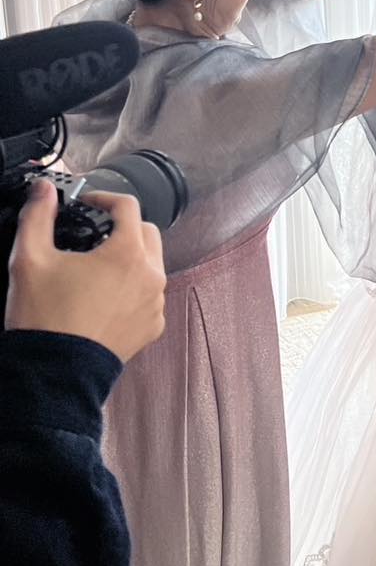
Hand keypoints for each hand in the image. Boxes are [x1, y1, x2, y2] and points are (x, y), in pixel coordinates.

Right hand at [6, 180, 166, 363]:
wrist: (53, 374)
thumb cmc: (44, 320)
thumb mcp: (30, 260)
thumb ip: (37, 217)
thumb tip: (43, 190)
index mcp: (127, 253)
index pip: (128, 206)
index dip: (104, 198)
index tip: (87, 204)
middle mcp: (151, 275)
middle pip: (147, 232)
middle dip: (123, 226)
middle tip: (95, 234)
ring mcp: (155, 303)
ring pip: (152, 264)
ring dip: (131, 258)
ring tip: (98, 267)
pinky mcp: (152, 326)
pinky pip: (150, 295)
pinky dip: (133, 289)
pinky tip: (105, 297)